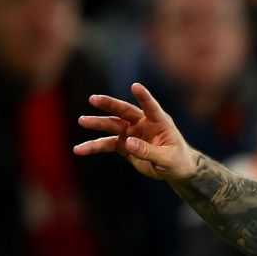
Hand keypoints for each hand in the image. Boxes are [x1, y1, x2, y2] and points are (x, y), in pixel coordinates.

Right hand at [73, 82, 197, 181]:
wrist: (175, 170)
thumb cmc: (177, 160)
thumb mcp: (167, 159)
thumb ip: (148, 150)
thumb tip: (129, 142)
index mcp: (159, 122)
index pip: (151, 107)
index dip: (144, 97)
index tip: (135, 86)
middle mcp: (142, 123)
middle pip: (123, 111)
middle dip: (108, 104)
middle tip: (93, 99)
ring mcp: (131, 133)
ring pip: (111, 125)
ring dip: (97, 123)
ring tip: (82, 120)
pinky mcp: (124, 145)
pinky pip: (106, 144)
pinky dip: (93, 147)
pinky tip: (79, 149)